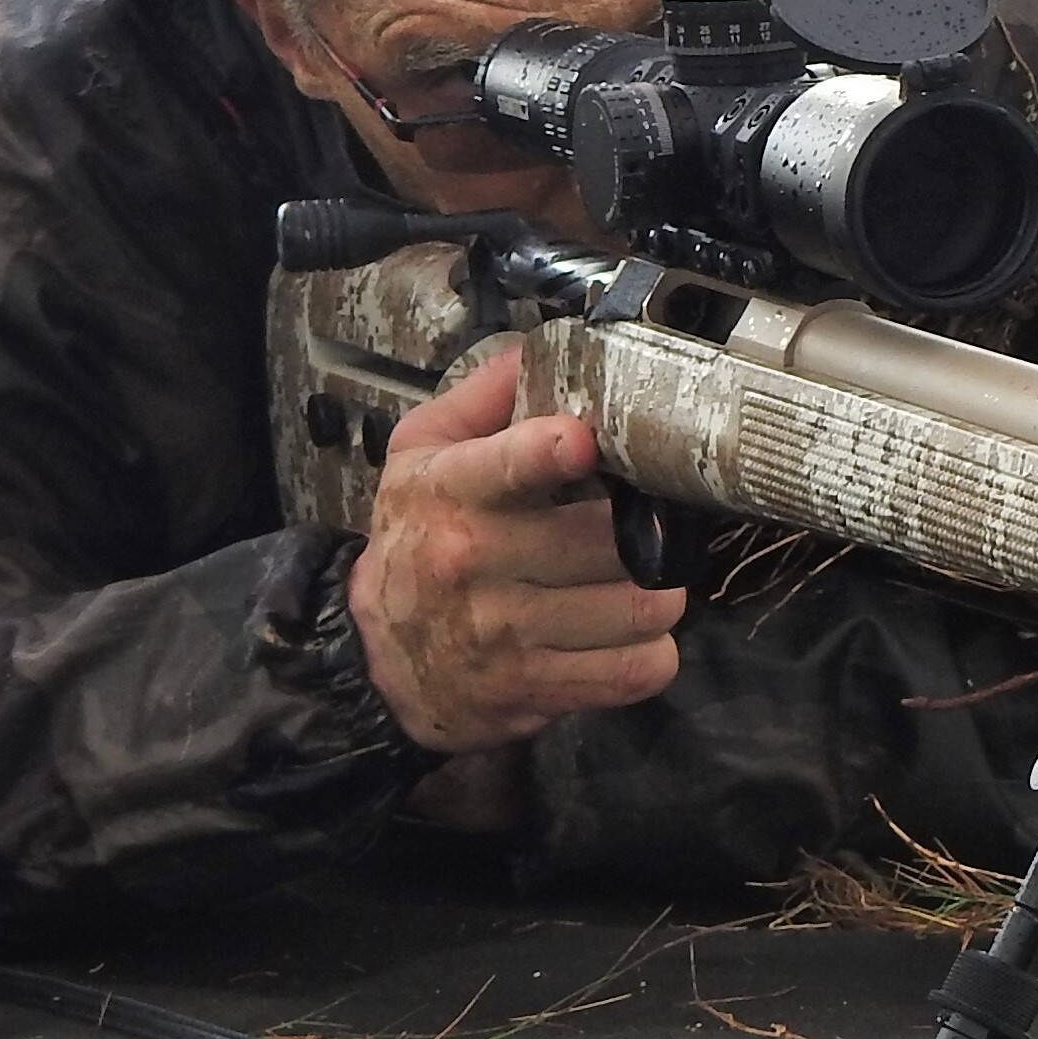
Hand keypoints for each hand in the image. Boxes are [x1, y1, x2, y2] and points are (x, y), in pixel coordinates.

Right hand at [348, 343, 684, 756]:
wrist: (378, 658)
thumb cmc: (413, 541)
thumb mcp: (419, 454)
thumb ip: (483, 397)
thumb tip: (540, 349)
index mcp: (450, 491)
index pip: (505, 468)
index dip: (550, 453)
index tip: (583, 442)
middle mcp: (475, 561)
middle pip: (607, 541)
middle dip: (645, 531)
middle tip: (649, 524)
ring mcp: (507, 632)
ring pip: (636, 607)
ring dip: (659, 592)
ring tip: (643, 579)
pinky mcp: (535, 689)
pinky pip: (635, 671)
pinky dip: (652, 652)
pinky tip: (633, 634)